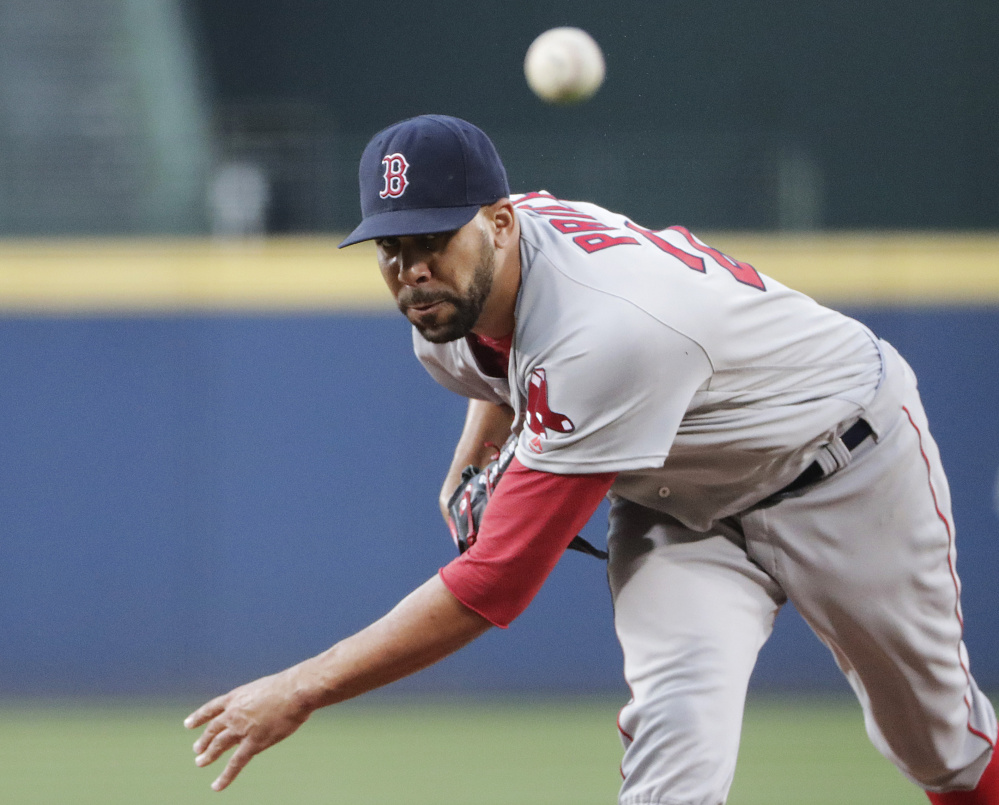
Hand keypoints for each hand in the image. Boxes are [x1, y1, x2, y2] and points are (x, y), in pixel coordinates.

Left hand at [184, 667, 315, 790]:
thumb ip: (257, 700)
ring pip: (219, 745)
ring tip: (200, 762)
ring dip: (208, 755)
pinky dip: (225, 776)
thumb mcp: (264, 688)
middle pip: (213, 729)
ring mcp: (242, 729)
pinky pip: (236, 763)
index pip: (212, 708)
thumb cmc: (288, 685)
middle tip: (197, 749)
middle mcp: (234, 713)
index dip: (199, 717)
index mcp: (237, 697)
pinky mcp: (254, 743)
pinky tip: (217, 786)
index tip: (188, 724)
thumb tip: (261, 708)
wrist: (295, 691)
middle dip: (204, 740)